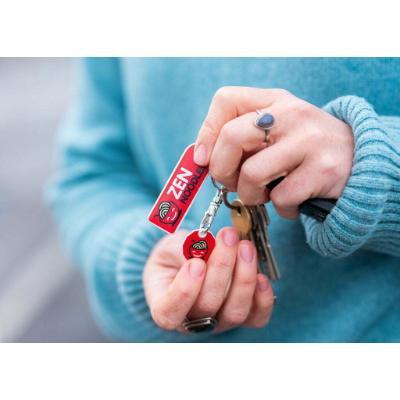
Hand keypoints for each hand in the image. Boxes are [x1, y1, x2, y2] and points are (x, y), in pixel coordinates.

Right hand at [143, 227, 273, 332]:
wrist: (190, 262)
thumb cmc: (175, 258)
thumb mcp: (169, 248)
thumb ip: (181, 250)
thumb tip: (204, 248)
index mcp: (165, 307)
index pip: (169, 313)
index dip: (184, 291)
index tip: (195, 263)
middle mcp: (192, 322)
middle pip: (207, 306)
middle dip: (221, 267)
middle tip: (228, 237)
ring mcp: (220, 323)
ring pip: (234, 312)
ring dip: (243, 277)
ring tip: (245, 247)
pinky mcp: (244, 318)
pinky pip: (257, 317)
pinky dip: (262, 298)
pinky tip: (261, 276)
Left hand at [194, 87, 353, 217]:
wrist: (358, 162)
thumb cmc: (301, 151)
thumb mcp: (274, 132)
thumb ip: (240, 139)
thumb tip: (200, 159)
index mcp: (274, 100)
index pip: (226, 100)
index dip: (207, 132)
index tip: (203, 158)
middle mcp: (292, 114)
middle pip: (232, 137)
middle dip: (222, 170)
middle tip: (232, 183)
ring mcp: (310, 140)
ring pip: (252, 174)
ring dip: (250, 195)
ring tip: (265, 193)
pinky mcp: (324, 169)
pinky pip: (280, 197)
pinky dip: (279, 208)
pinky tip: (290, 202)